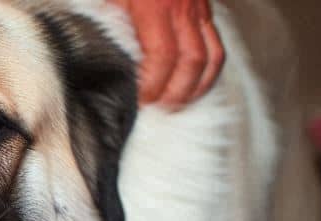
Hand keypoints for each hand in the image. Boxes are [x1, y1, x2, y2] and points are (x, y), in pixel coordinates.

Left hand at [109, 0, 224, 106]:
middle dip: (175, 94)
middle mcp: (183, 6)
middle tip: (156, 110)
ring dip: (195, 88)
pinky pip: (215, 45)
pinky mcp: (204, 8)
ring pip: (211, 57)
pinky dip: (207, 71)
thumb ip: (108, 23)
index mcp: (156, 4)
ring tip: (175, 105)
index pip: (163, 56)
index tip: (139, 101)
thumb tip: (105, 61)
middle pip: (191, 62)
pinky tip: (191, 86)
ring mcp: (198, 6)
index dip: (153, 85)